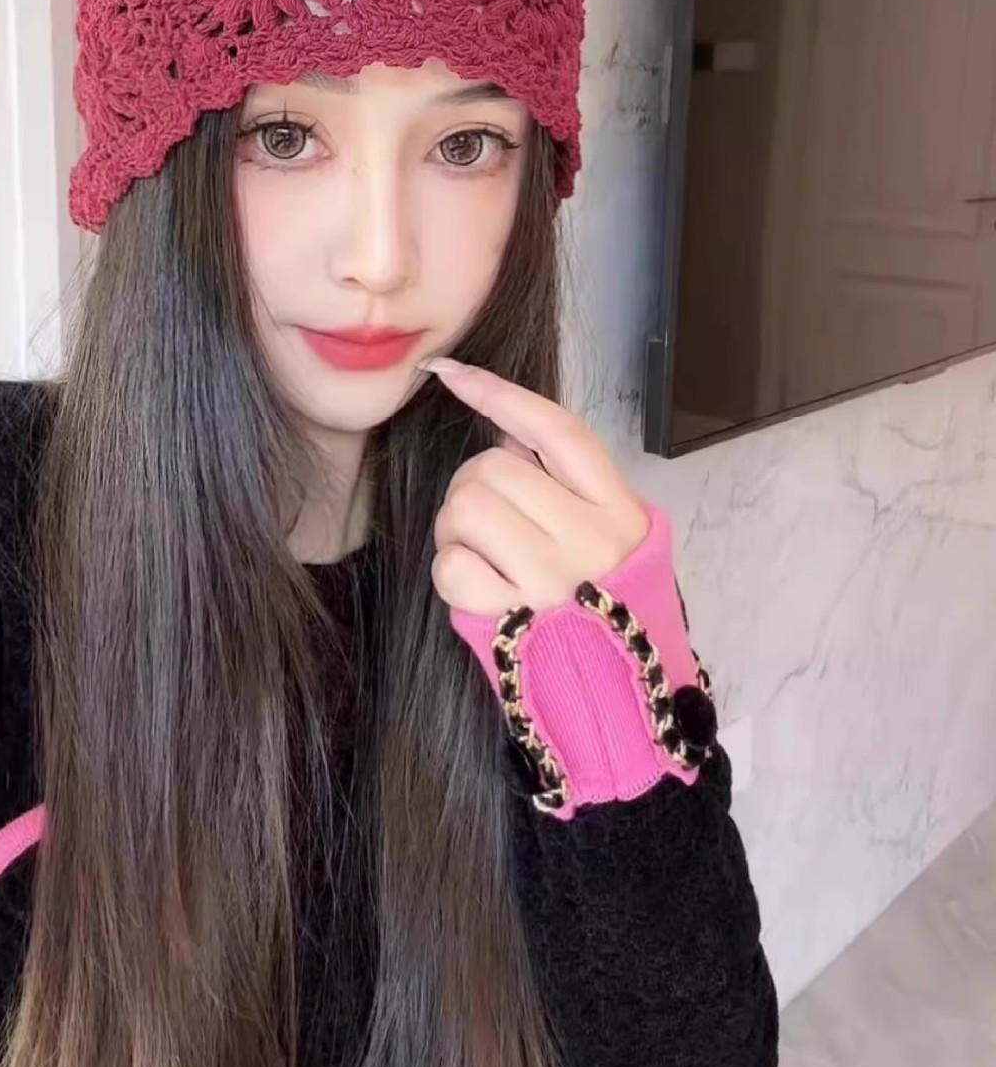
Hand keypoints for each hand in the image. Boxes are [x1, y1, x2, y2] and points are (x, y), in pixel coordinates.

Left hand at [421, 358, 651, 617]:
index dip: (499, 393)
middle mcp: (591, 538)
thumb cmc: (598, 605)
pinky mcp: (513, 617)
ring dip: (456, 531)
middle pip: (493, 468)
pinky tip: (481, 591)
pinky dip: (452, 573)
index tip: (448, 371)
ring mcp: (552, 578)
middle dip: (472, 490)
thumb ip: (563, 484)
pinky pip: (451, 565)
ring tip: (485, 559)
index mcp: (618, 510)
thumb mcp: (605, 535)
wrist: (616, 695)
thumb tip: (505, 435)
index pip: (556, 430)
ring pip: (465, 507)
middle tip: (490, 529)